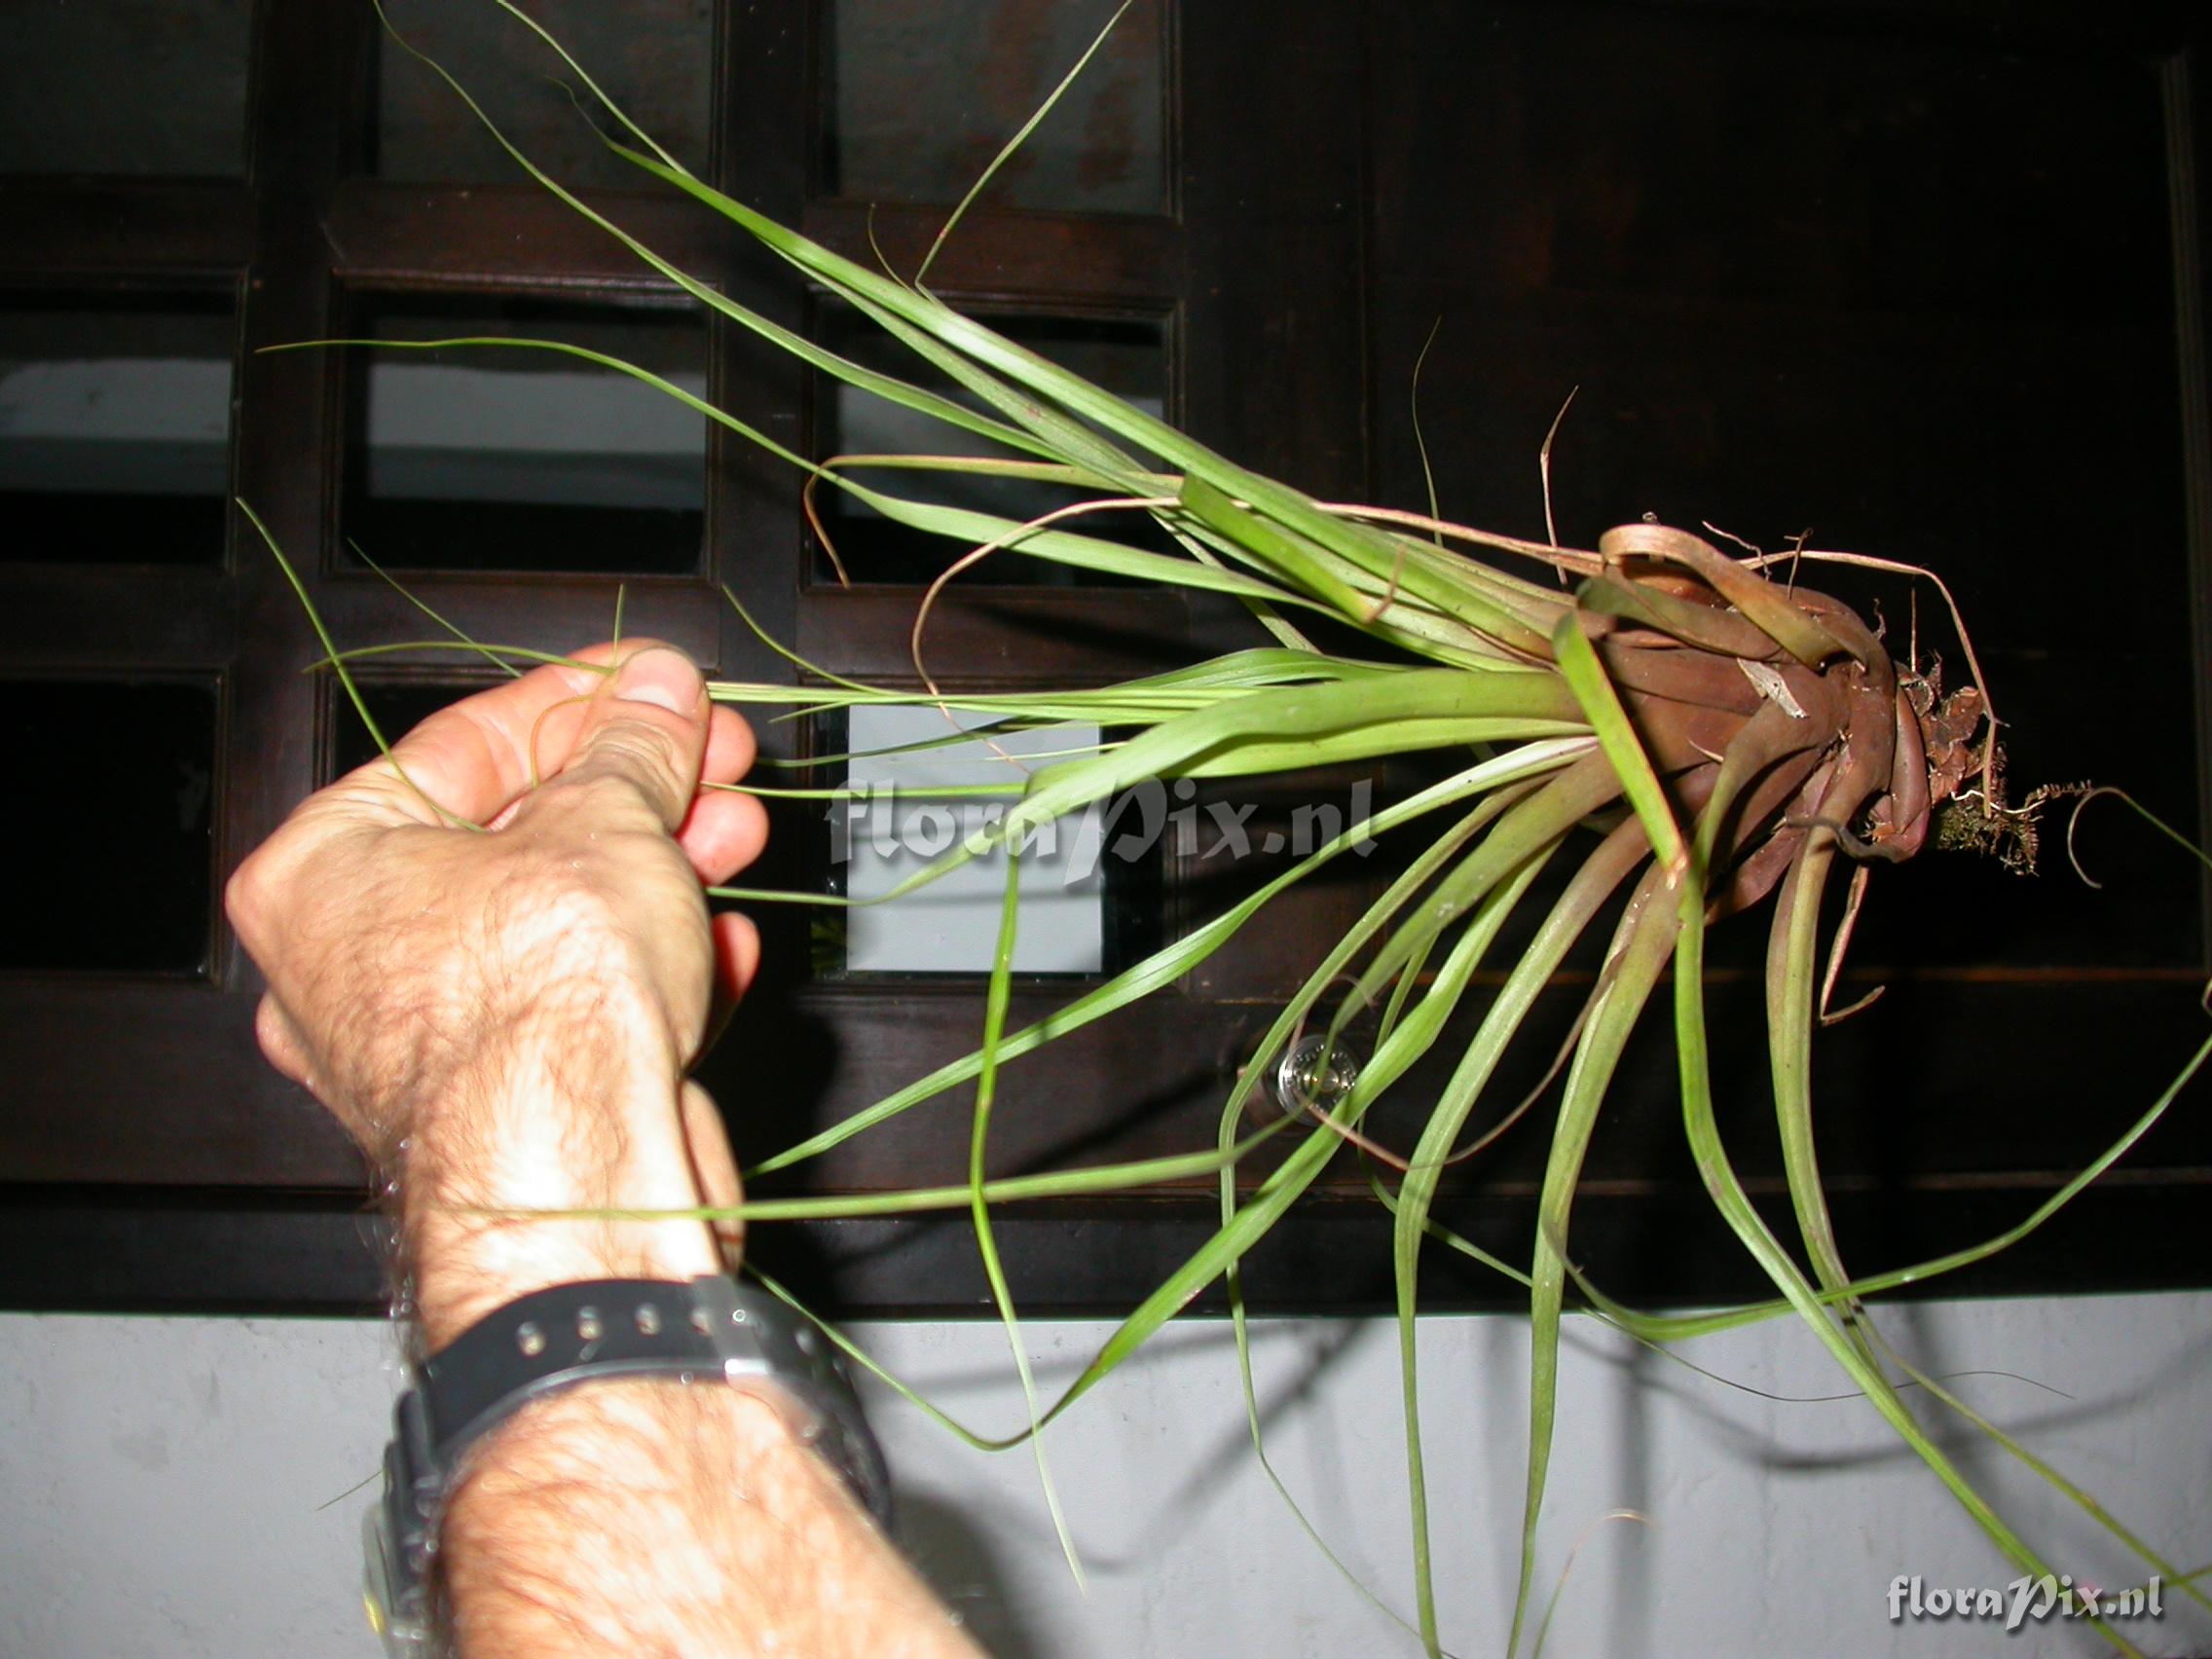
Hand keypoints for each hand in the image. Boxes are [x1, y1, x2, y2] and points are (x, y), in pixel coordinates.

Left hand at [226, 642, 766, 1343]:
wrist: (575, 1178)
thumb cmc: (536, 1005)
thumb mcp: (603, 824)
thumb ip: (632, 749)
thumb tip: (658, 697)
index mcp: (321, 876)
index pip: (460, 748)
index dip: (578, 702)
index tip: (652, 682)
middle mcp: (352, 965)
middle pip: (517, 840)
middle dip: (636, 793)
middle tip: (712, 754)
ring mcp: (429, 1048)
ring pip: (558, 928)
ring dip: (662, 873)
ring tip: (739, 833)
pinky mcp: (509, 1109)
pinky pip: (581, 1011)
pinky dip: (653, 969)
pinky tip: (720, 941)